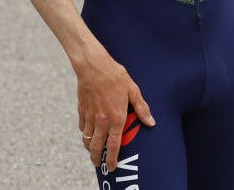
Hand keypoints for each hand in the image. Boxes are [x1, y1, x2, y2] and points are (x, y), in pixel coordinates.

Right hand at [75, 49, 153, 171]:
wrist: (93, 66)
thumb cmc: (115, 76)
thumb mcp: (132, 90)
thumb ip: (142, 108)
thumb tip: (151, 122)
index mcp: (116, 118)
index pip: (113, 146)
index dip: (112, 159)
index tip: (112, 168)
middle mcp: (102, 121)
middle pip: (96, 147)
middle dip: (96, 158)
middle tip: (98, 164)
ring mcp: (90, 116)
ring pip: (87, 139)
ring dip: (89, 147)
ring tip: (92, 150)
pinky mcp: (82, 110)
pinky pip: (82, 127)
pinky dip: (84, 132)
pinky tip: (87, 132)